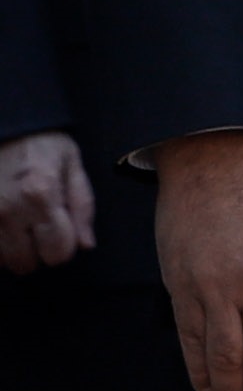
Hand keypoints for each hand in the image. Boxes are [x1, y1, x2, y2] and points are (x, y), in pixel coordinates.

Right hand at [0, 128, 92, 272]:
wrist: (7, 126)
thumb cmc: (43, 144)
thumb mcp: (73, 166)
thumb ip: (83, 207)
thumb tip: (86, 245)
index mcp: (41, 196)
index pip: (57, 252)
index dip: (64, 245)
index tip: (62, 231)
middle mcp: (8, 211)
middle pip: (26, 264)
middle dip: (37, 251)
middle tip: (38, 227)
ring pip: (1, 262)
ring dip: (12, 250)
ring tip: (19, 224)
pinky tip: (5, 225)